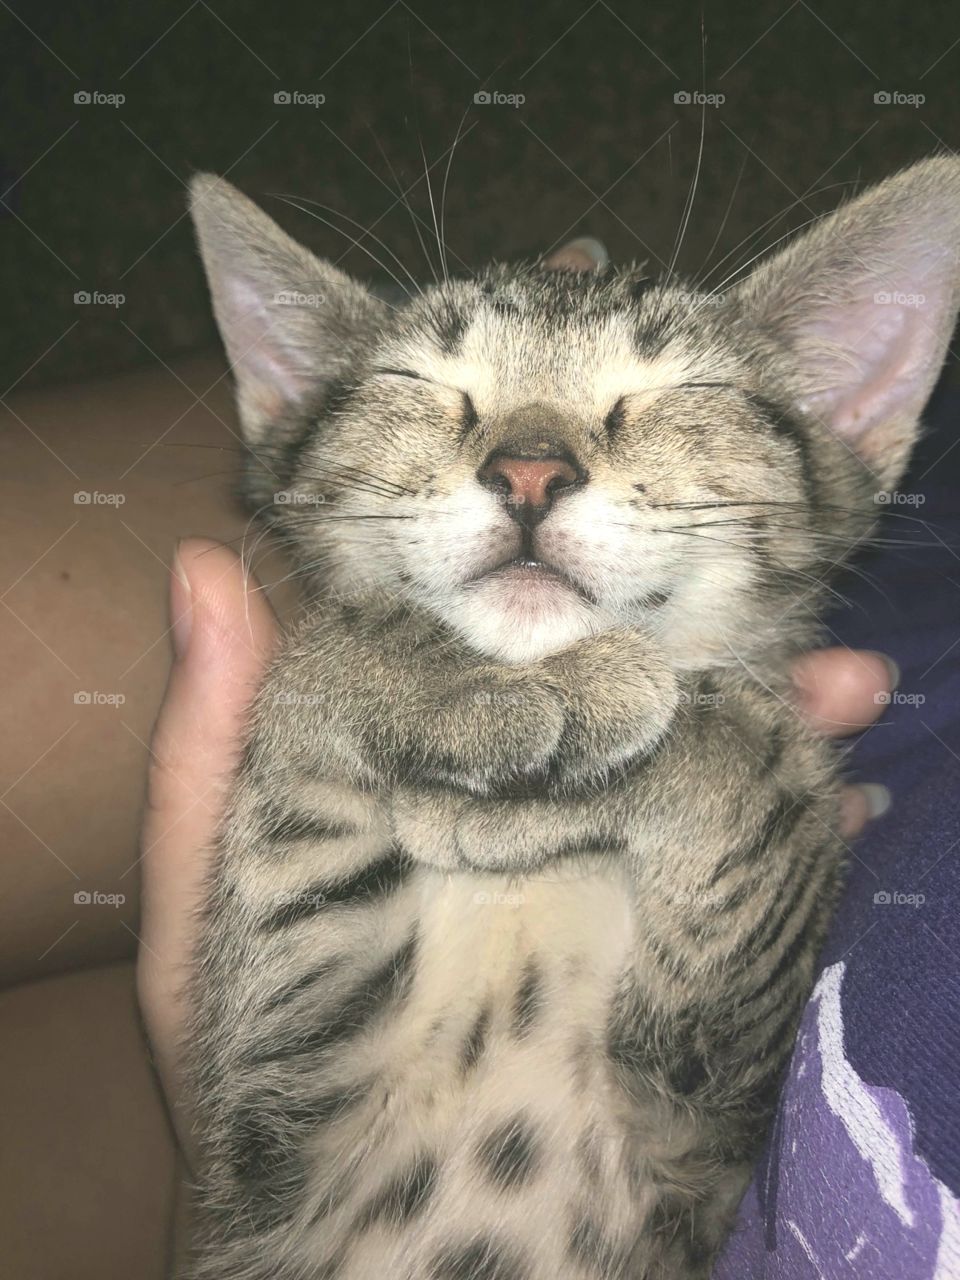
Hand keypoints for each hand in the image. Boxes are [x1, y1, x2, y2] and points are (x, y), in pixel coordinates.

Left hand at [136, 539, 894, 1160]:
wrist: (390, 1223)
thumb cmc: (274, 1056)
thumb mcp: (220, 885)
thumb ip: (217, 736)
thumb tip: (203, 563)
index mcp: (436, 766)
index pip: (505, 651)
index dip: (547, 600)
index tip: (579, 545)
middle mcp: (535, 802)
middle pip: (628, 687)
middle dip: (699, 644)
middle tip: (754, 598)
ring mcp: (615, 869)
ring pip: (711, 757)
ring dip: (780, 715)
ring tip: (847, 686)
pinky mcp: (686, 941)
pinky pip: (754, 858)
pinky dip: (809, 820)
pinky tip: (850, 787)